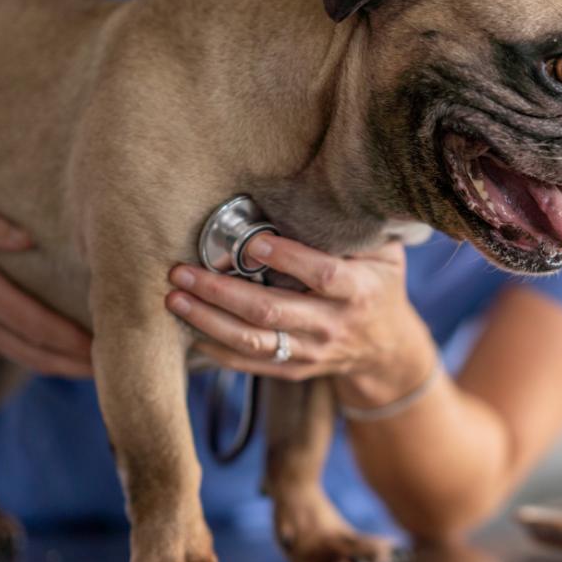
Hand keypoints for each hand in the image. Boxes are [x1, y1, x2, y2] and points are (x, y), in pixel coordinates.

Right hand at [0, 203, 93, 376]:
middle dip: (69, 363)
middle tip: (109, 369)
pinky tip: (57, 353)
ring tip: (89, 366)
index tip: (104, 346)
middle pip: (26, 349)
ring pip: (12, 353)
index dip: (68, 340)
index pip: (31, 322)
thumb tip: (27, 240)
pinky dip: (29, 354)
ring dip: (52, 364)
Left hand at [165, 235, 434, 400]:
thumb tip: (320, 191)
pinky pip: (250, 363)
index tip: (251, 241)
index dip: (287, 259)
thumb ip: (356, 230)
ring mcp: (313, 352)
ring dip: (208, 320)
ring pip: (253, 340)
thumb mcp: (385, 254)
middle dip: (221, 291)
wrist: (386, 348)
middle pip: (271, 311)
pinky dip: (217, 348)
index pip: (322, 276)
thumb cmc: (378, 285)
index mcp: (359, 291)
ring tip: (175, 298)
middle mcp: (334, 325)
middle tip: (182, 271)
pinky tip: (190, 328)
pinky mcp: (295, 369)